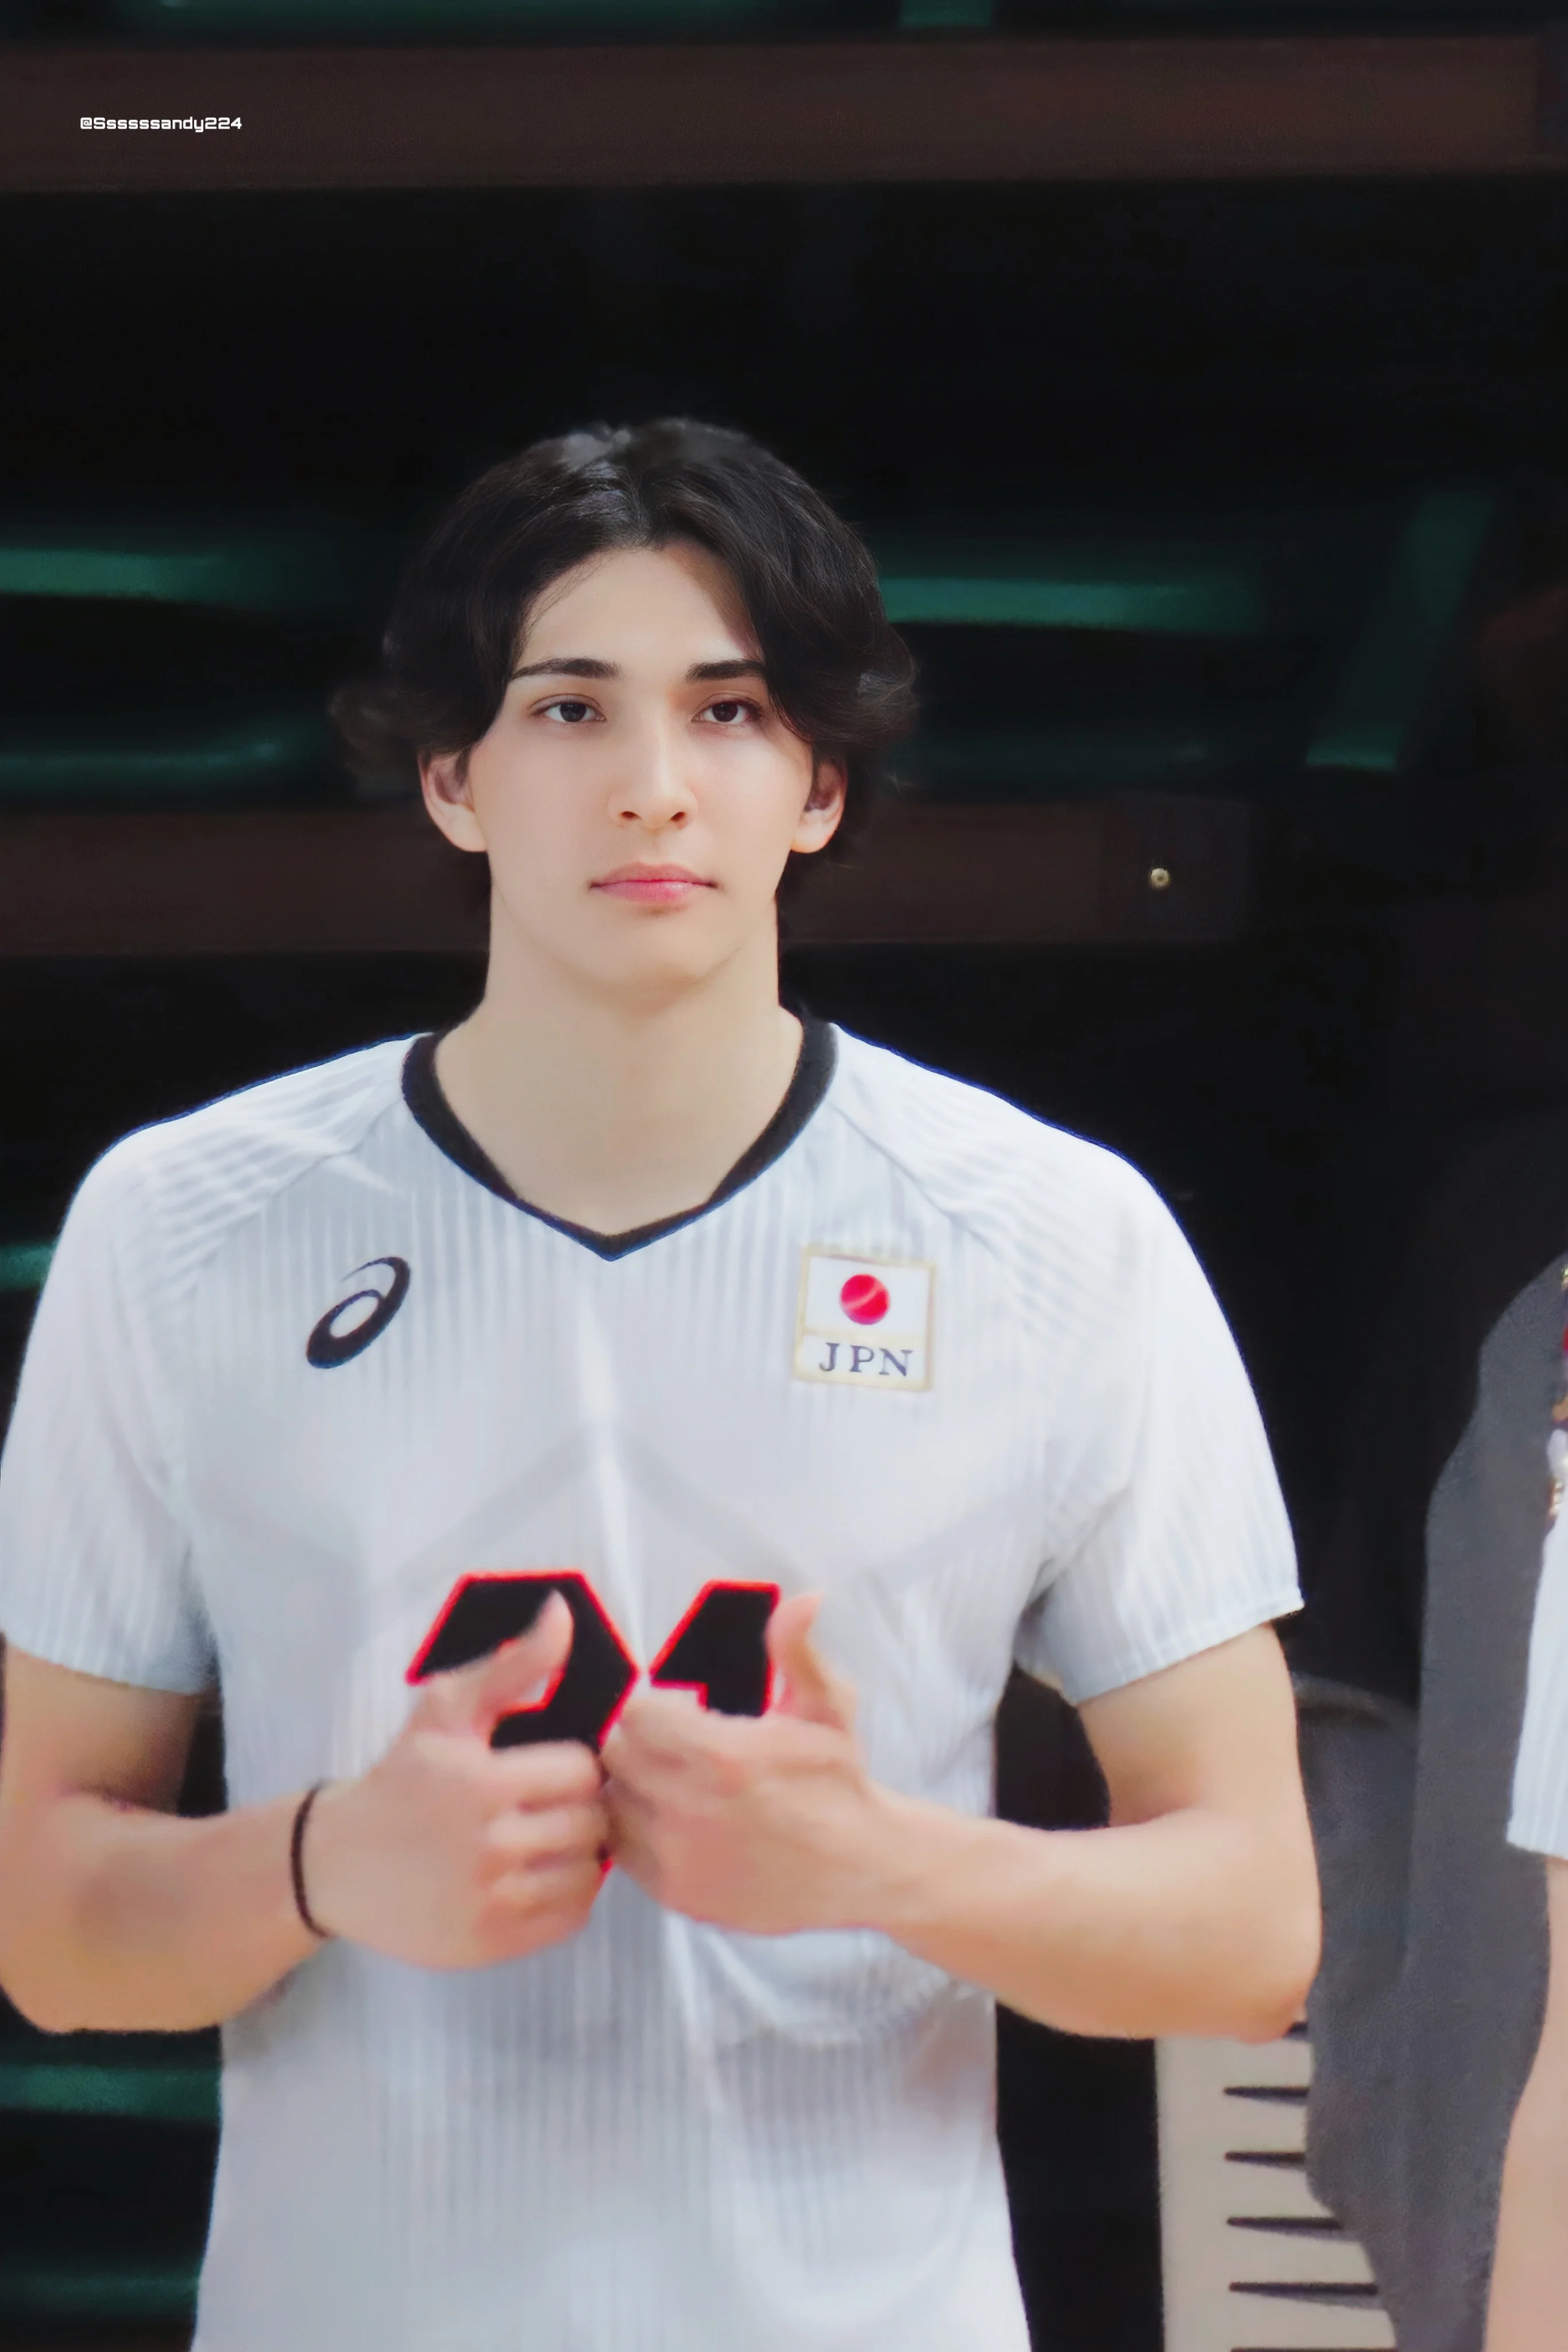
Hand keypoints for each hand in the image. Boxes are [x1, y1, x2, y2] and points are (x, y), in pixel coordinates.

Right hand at [303, 1593, 608, 1968]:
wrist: (336, 1862)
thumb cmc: (400, 1777)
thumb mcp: (446, 1709)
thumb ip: (512, 1664)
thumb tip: (562, 1614)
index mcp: (481, 1782)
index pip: (582, 1770)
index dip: (577, 1763)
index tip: (556, 1765)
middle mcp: (488, 1847)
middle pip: (590, 1824)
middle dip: (583, 1808)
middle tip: (559, 1803)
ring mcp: (489, 1903)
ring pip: (586, 1874)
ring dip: (580, 1853)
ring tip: (552, 1837)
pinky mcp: (489, 1945)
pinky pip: (569, 1918)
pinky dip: (568, 1894)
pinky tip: (540, 1873)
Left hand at [602, 1593, 880, 1935]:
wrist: (862, 1869)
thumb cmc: (839, 1782)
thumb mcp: (828, 1708)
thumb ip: (799, 1652)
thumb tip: (806, 1598)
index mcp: (724, 1756)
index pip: (637, 1714)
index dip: (658, 1706)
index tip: (686, 1711)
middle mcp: (691, 1810)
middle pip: (617, 1755)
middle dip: (640, 1741)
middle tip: (675, 1745)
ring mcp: (679, 1858)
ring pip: (614, 1802)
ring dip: (634, 1786)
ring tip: (673, 1783)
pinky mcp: (676, 1894)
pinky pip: (624, 1850)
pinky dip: (639, 1831)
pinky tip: (676, 1821)